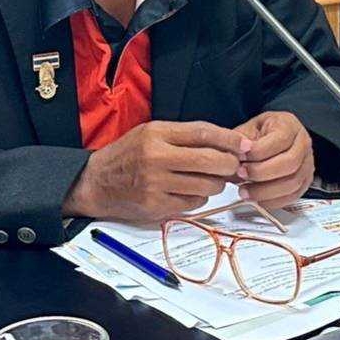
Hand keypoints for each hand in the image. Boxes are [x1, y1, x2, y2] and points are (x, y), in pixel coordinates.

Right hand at [63, 121, 248, 223]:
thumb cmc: (128, 155)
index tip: (245, 145)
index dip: (230, 139)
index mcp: (157, 133)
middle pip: (211, 161)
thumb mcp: (151, 133)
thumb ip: (184, 136)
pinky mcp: (156, 206)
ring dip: (215, 184)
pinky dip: (198, 198)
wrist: (95, 183)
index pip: (204, 133)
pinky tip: (188, 192)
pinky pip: (193, 204)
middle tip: (234, 167)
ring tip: (208, 179)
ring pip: (207, 185)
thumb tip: (227, 144)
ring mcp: (156, 184)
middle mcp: (156, 157)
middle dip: (230, 165)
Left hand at [233, 111, 313, 211]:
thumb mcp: (248, 129)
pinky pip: (293, 196)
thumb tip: (232, 159)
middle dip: (261, 172)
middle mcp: (303, 144)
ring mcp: (307, 164)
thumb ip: (241, 143)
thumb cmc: (260, 133)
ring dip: (265, 191)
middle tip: (241, 174)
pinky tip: (257, 199)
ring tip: (245, 191)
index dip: (258, 152)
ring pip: (292, 182)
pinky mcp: (304, 181)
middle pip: (289, 163)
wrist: (270, 139)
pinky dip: (273, 201)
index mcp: (289, 125)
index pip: (280, 140)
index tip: (240, 158)